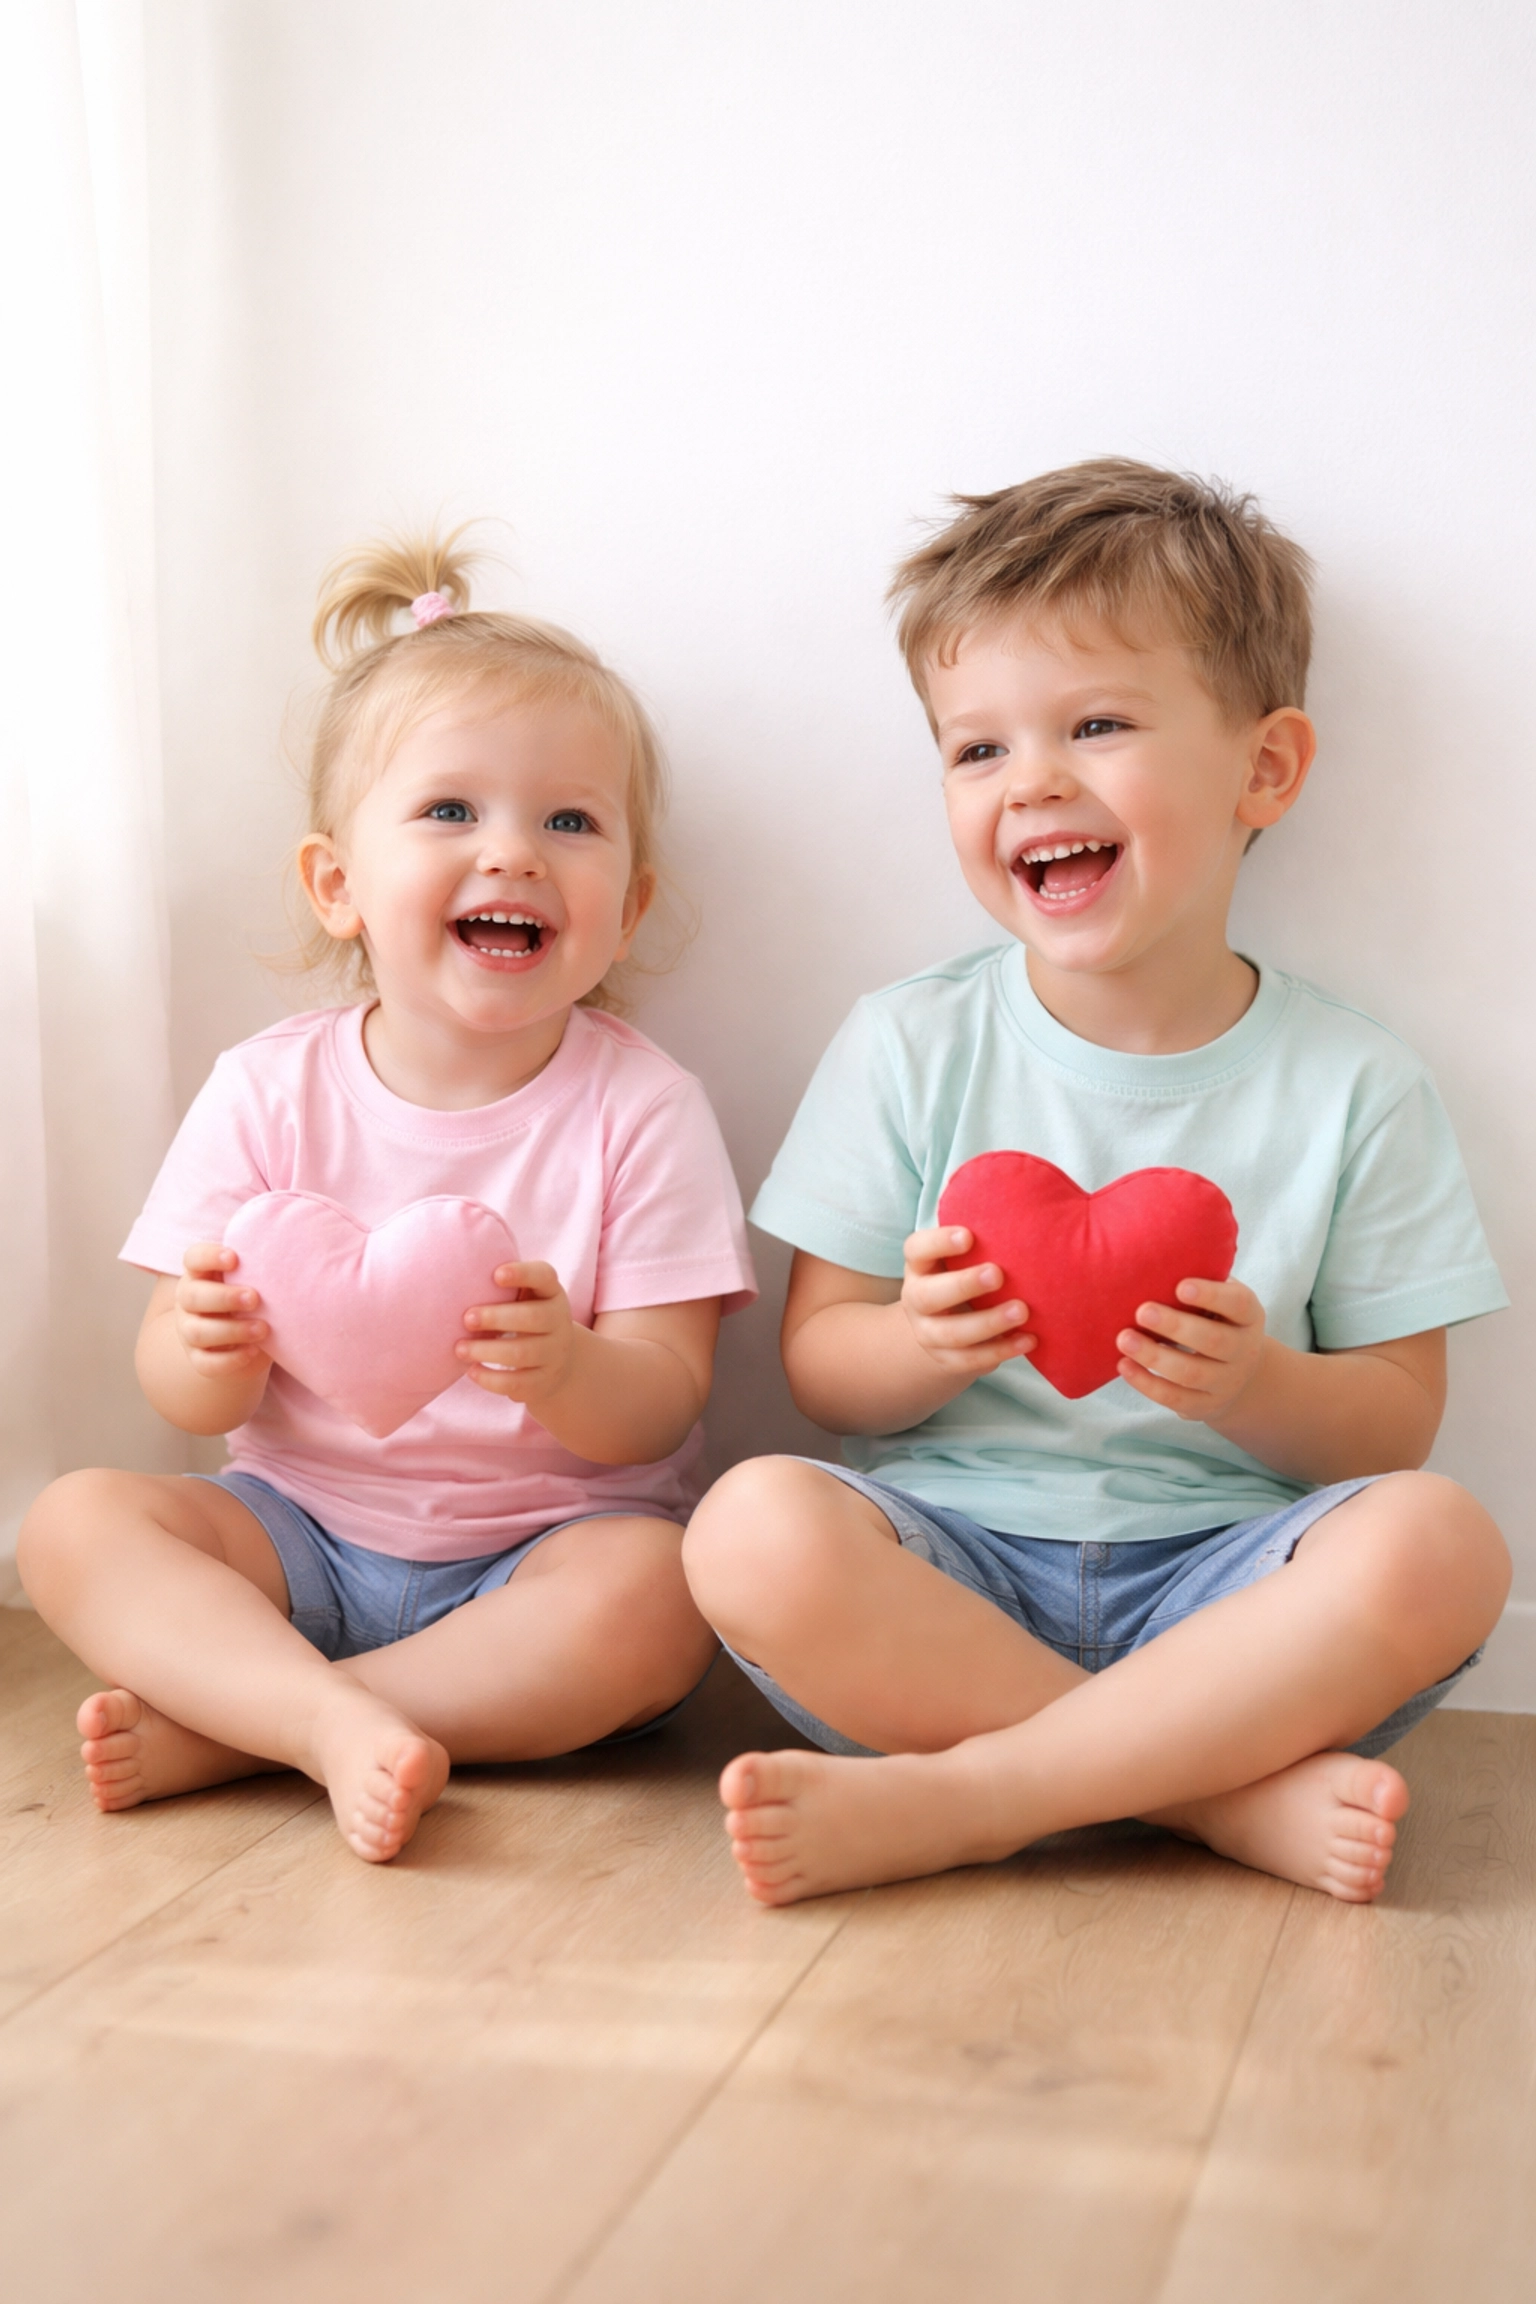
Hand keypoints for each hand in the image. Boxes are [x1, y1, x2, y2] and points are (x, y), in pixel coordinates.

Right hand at [174, 1242, 269, 1376]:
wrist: (247, 1337)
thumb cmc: (253, 1296)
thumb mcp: (254, 1278)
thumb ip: (262, 1265)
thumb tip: (295, 1246)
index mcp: (200, 1274)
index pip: (193, 1258)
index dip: (209, 1257)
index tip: (234, 1258)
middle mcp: (188, 1302)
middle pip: (192, 1296)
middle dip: (224, 1297)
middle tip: (255, 1298)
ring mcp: (189, 1331)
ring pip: (198, 1332)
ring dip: (232, 1330)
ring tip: (263, 1328)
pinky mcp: (198, 1359)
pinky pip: (207, 1363)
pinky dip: (231, 1359)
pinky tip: (254, 1351)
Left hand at [458, 1261, 578, 1402]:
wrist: (557, 1361)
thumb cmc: (525, 1318)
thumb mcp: (524, 1298)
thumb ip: (501, 1287)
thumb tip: (454, 1275)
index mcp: (551, 1294)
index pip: (544, 1276)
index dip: (523, 1273)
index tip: (496, 1275)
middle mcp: (559, 1322)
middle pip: (533, 1318)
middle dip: (496, 1318)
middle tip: (466, 1319)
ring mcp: (555, 1354)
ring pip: (522, 1353)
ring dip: (486, 1350)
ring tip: (460, 1348)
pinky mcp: (544, 1382)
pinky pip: (517, 1383)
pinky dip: (490, 1379)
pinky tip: (471, 1371)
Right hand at [900, 1225, 1035, 1377]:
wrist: (949, 1324)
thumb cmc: (967, 1274)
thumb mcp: (967, 1254)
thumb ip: (985, 1229)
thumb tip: (1023, 1190)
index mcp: (920, 1265)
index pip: (916, 1249)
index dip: (939, 1242)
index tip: (969, 1235)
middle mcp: (916, 1299)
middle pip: (928, 1295)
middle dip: (963, 1285)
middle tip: (997, 1274)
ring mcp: (929, 1333)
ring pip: (951, 1334)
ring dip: (988, 1323)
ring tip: (1022, 1311)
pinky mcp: (947, 1360)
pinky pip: (971, 1360)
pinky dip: (1001, 1350)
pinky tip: (1029, 1339)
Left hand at [1116, 1276, 1266, 1421]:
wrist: (1237, 1373)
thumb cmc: (1215, 1319)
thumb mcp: (1220, 1297)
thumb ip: (1200, 1276)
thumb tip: (1156, 1245)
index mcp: (1248, 1316)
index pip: (1238, 1304)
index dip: (1211, 1295)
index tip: (1180, 1286)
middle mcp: (1243, 1350)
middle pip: (1214, 1341)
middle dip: (1176, 1326)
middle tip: (1142, 1311)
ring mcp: (1226, 1382)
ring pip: (1192, 1374)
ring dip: (1155, 1357)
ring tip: (1123, 1339)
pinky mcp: (1204, 1406)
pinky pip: (1175, 1398)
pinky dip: (1146, 1383)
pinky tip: (1124, 1365)